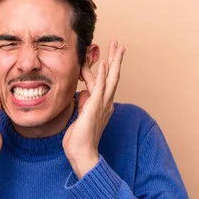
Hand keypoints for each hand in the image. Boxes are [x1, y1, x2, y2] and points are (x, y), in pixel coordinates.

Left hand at [63, 40, 124, 177]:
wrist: (82, 154)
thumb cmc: (79, 140)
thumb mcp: (80, 117)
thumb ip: (83, 104)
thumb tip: (83, 93)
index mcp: (102, 105)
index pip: (102, 82)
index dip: (100, 68)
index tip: (97, 56)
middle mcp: (106, 103)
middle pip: (113, 77)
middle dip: (116, 60)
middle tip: (119, 45)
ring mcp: (102, 104)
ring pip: (111, 78)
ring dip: (114, 61)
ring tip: (117, 46)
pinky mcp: (95, 107)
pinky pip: (100, 87)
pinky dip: (102, 74)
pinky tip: (104, 62)